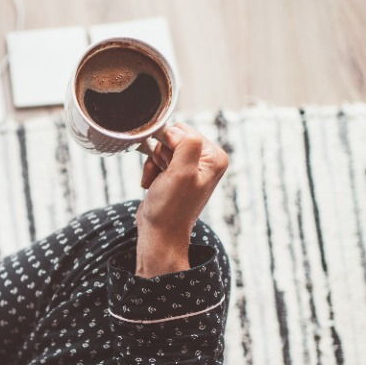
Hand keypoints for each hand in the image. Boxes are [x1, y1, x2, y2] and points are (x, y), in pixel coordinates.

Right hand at [134, 124, 228, 276]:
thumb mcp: (182, 172)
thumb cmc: (171, 208)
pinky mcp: (176, 175)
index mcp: (214, 157)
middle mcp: (206, 161)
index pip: (185, 130)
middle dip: (160, 154)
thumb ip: (185, 144)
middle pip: (173, 137)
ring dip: (154, 164)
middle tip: (164, 175)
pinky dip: (151, 170)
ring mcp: (191, 168)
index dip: (169, 144)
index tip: (168, 166)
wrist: (160, 234)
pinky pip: (158, 160)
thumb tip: (172, 130)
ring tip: (158, 182)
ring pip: (162, 148)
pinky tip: (152, 185)